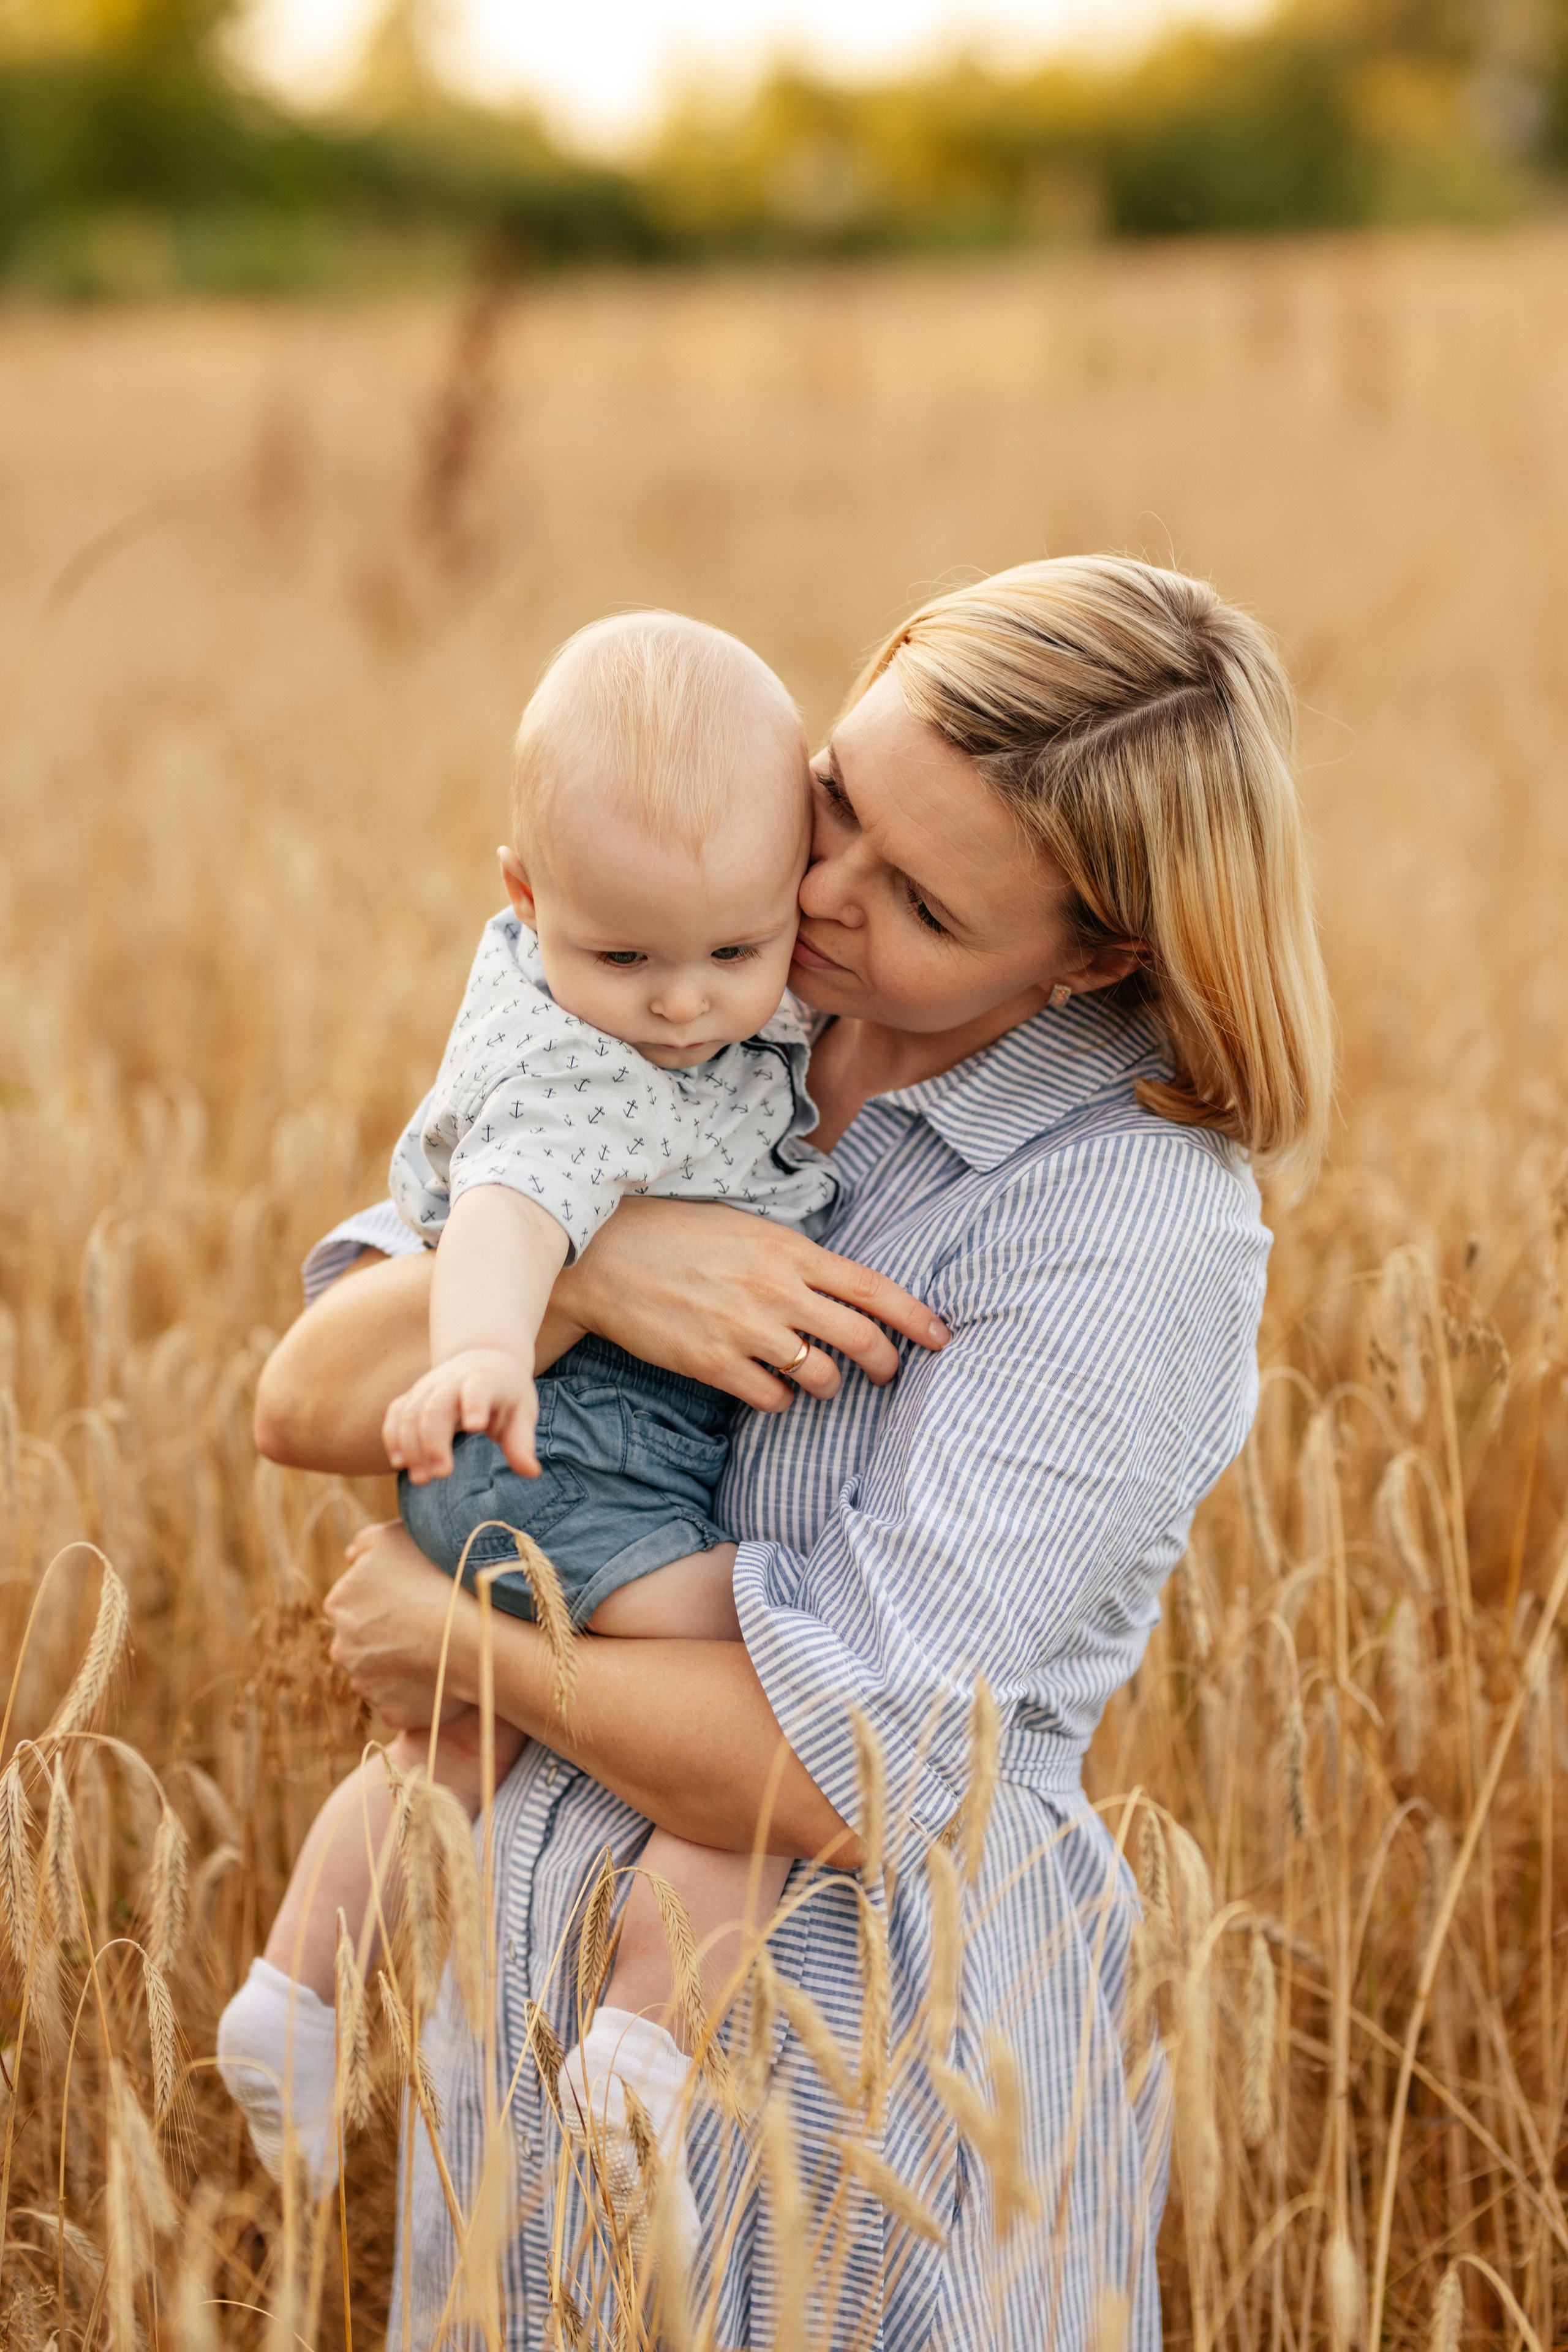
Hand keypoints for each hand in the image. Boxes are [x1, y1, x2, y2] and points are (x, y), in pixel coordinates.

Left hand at [326, 1522, 478, 1725]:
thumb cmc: (435, 1576)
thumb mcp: (394, 1536)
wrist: (468, 1633)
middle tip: (428, 1623)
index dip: (387, 1599)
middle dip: (389, 1634)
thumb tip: (350, 1557)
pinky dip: (418, 1691)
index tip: (415, 1596)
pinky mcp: (390, 1713)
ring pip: (381, 1672)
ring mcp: (365, 1684)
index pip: (356, 1602)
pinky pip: (403, 1701)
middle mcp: (343, 1647)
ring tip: (439, 1649)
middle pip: (364, 1640)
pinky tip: (442, 1674)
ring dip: (402, 1664)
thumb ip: (364, 1543)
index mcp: (340, 1603)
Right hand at [382, 1345, 539, 1481]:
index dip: (475, 1404)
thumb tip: (531, 1472)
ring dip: (412, 1447)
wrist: (485, 1359)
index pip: (478, 1388)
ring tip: (422, 1479)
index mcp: (486, 1380)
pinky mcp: (413, 1395)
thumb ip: (522, 1441)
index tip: (476, 1427)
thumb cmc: (507, 1393)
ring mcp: (428, 1386)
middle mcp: (452, 1380)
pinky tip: (400, 1463)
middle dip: (433, 1441)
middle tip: (442, 1474)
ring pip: (410, 1413)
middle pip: (435, 1407)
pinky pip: (395, 1413)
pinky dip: (393, 1437)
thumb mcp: (522, 1411)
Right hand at [557, 1197, 948, 1411]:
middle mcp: (776, 1289)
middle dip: (886, 1363)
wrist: (603, 1254)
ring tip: (818, 1381)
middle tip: (888, 1374)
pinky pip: (772, 1398)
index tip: (941, 1336)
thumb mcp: (746, 1228)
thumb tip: (832, 1285)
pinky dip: (781, 1399)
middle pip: (860, 1338)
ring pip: (821, 1376)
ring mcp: (746, 1329)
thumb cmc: (674, 1234)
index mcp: (789, 1250)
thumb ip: (792, 1257)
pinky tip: (769, 1387)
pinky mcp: (713, 1362)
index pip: (871, 1287)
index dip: (914, 1315)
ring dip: (829, 1385)